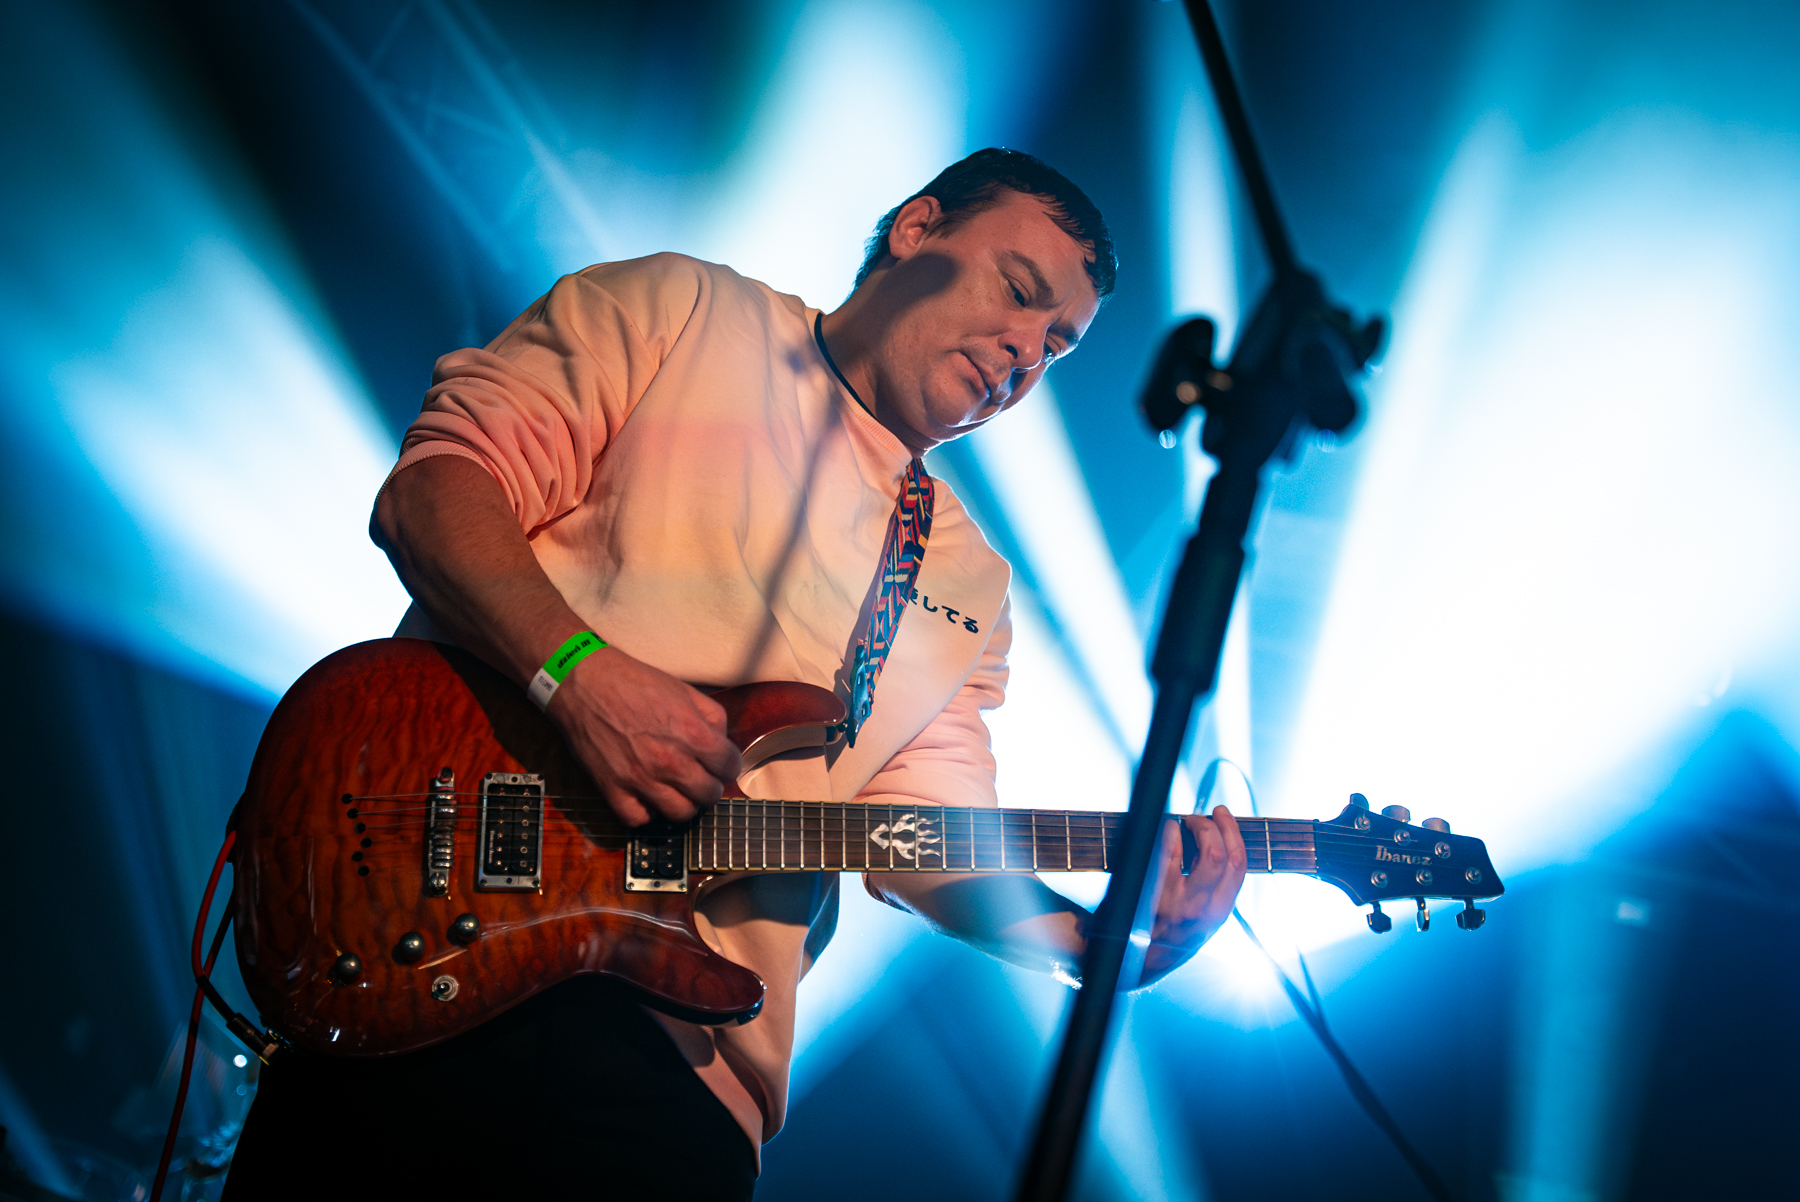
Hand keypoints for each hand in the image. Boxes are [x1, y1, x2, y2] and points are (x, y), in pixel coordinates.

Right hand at [543, 646, 742, 826]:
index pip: (730, 766)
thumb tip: (722, 741)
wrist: (584, 681)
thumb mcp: (684, 690)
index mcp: (692, 734)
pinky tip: (646, 795)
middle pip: (709, 795)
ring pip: (680, 813)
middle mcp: (670, 761)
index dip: (729, 764)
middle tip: (701, 776)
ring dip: (683, 802)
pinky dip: (645, 811)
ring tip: (676, 789)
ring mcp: (641, 779)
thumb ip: (712, 716)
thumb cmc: (633, 681)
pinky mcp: (613, 789)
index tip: (722, 763)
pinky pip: (639, 819)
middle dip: (710, 785)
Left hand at [1141, 805, 1246, 982]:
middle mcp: (1202, 910)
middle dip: (1219, 826)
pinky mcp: (1151, 896)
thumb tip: (1216, 846)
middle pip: (1223, 856)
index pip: (1238, 867)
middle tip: (1209, 814)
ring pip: (1201, 853)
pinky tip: (1166, 829)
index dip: (1233, 834)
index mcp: (1217, 913)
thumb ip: (1212, 893)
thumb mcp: (1200, 922)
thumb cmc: (1165, 936)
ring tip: (1186, 821)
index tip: (1224, 817)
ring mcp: (1177, 903)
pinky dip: (1168, 833)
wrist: (1129, 962)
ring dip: (1196, 826)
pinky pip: (1166, 854)